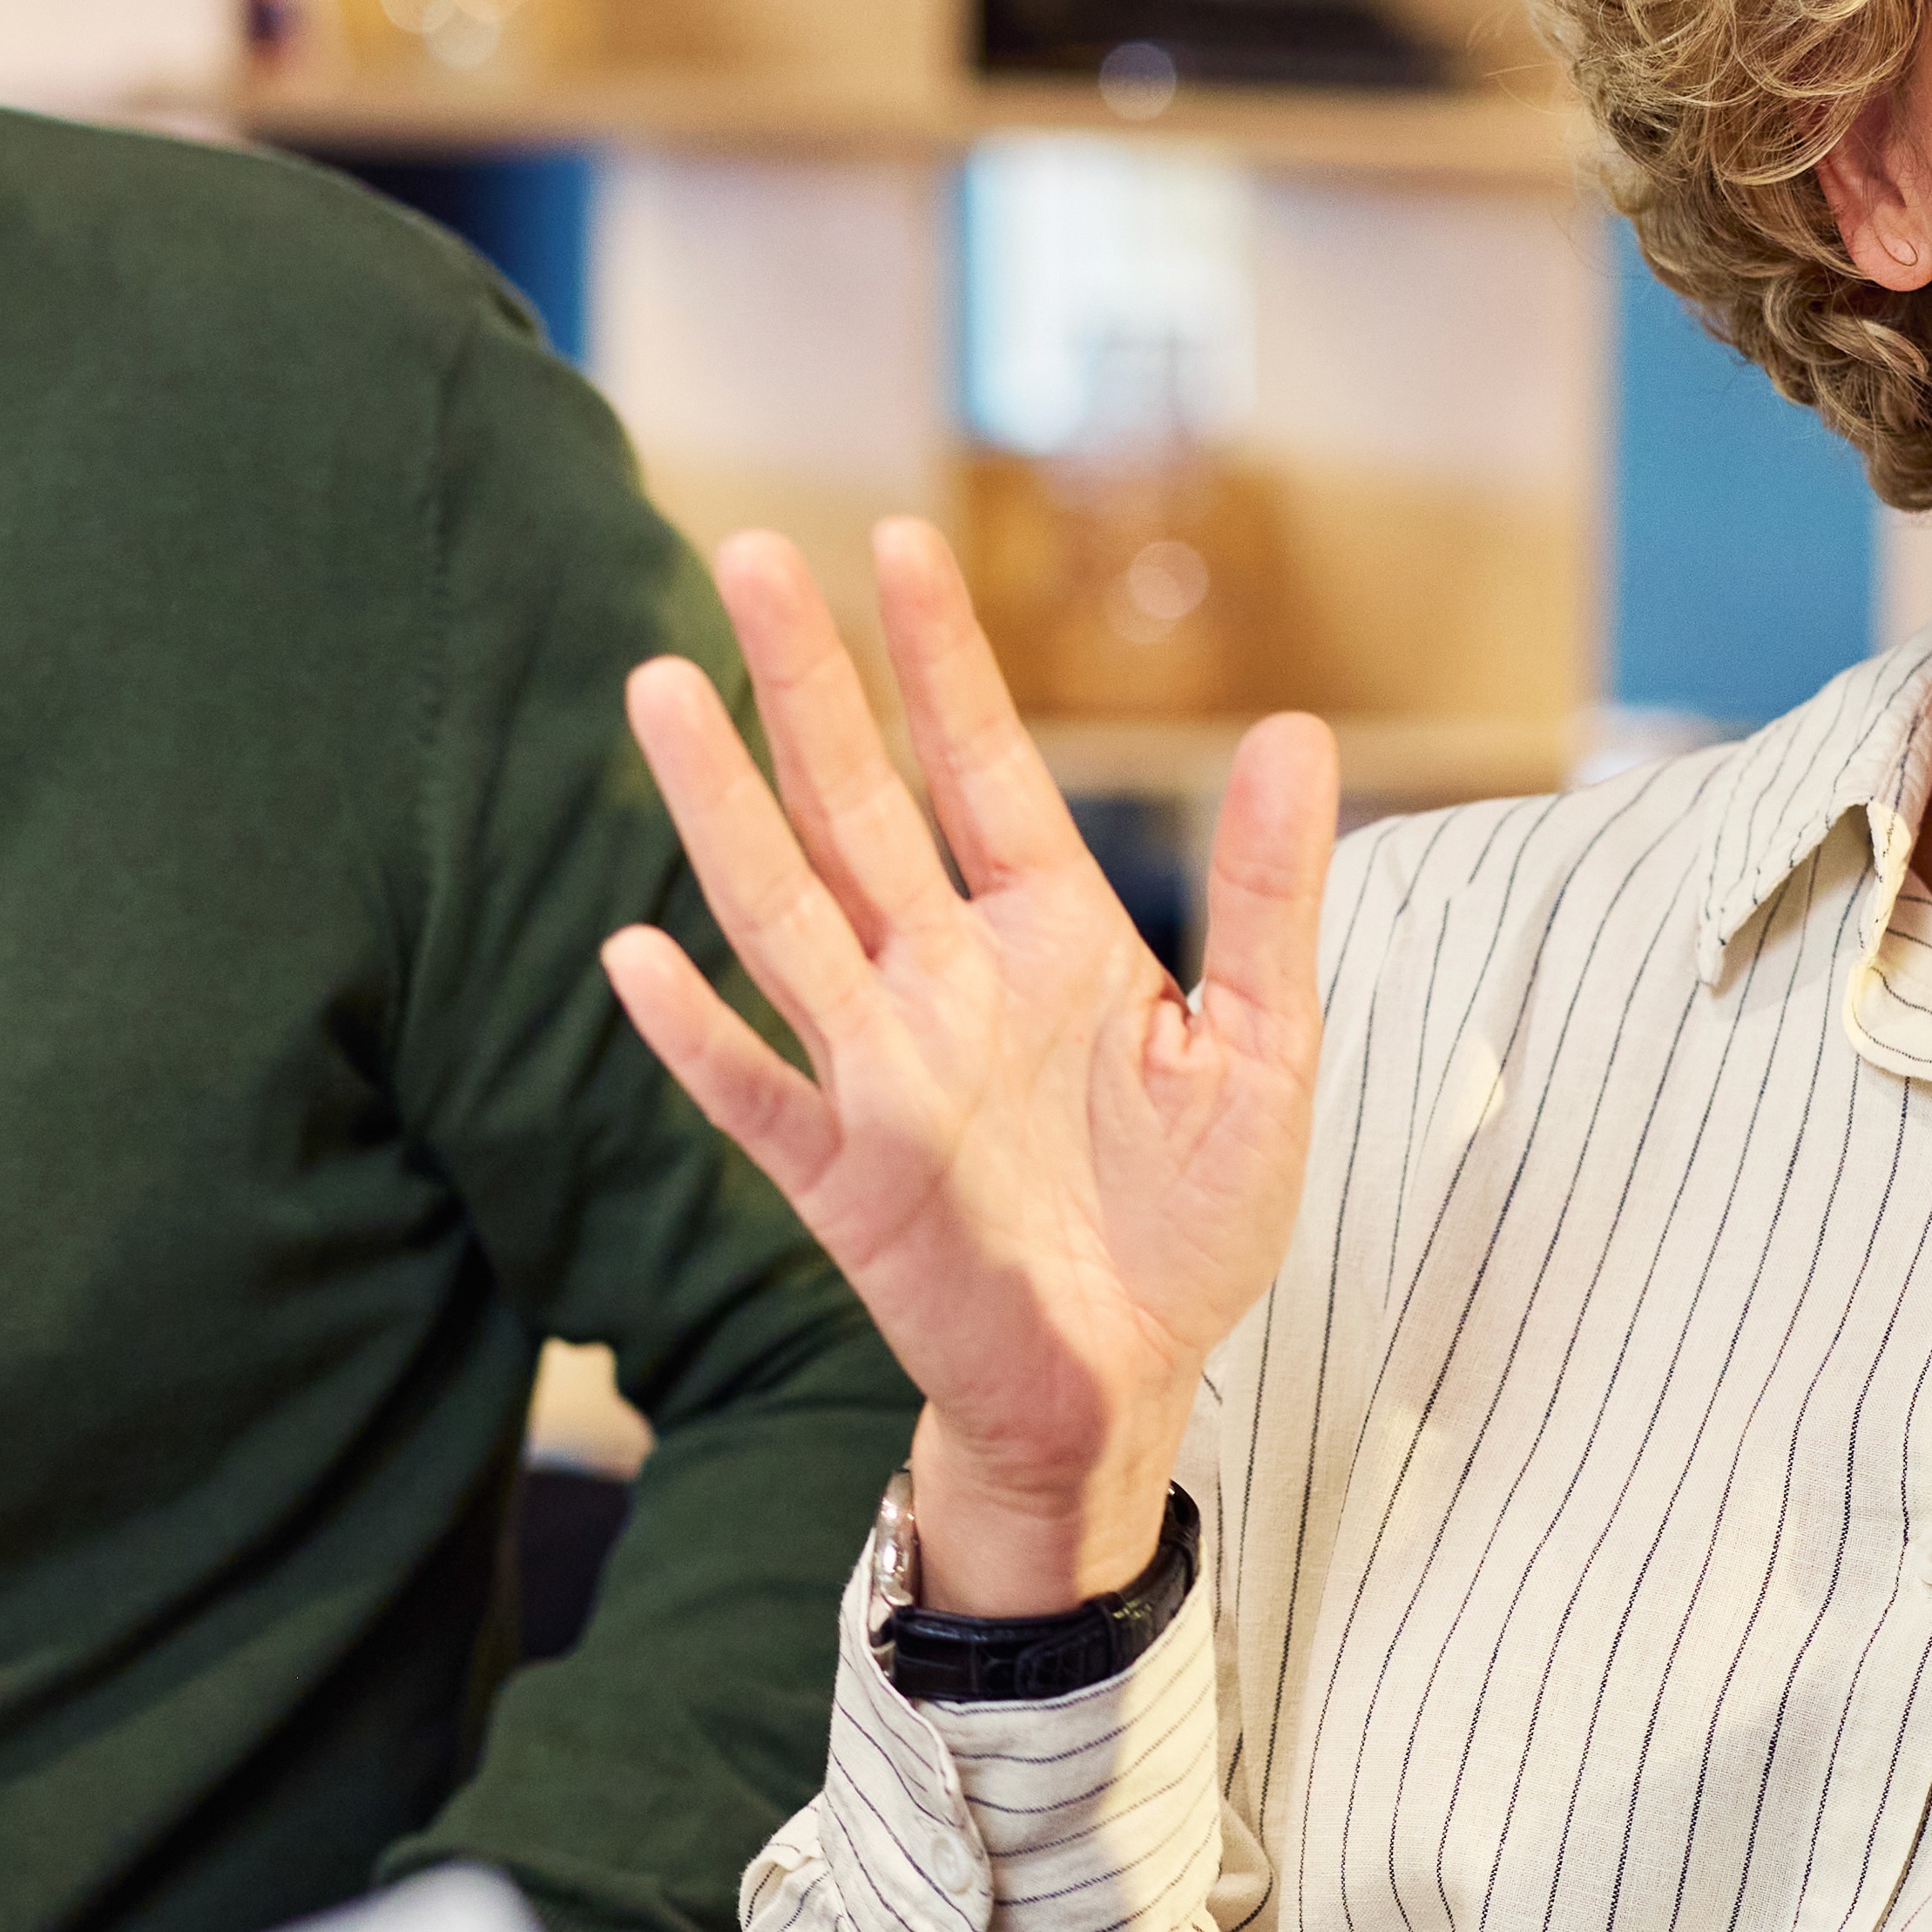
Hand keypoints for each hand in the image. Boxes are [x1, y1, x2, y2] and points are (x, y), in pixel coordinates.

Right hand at [605, 523, 1334, 1620]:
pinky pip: (756, 1095)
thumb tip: (1296, 729)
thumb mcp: (1260, 1047)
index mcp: (1048, 937)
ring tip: (663, 693)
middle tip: (751, 555)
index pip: (979, 767)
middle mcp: (948, 983)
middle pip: (858, 807)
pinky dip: (697, 1034)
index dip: (940, 660)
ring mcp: (884, 1074)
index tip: (898, 542)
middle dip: (808, 685)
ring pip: (784, 917)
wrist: (1125, 1390)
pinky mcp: (845, 1179)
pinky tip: (635, 956)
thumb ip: (1264, 896)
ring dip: (725, 811)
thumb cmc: (1188, 1223)